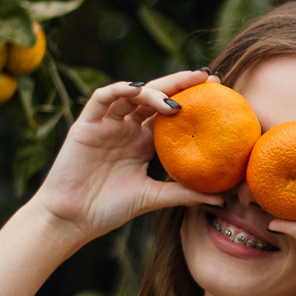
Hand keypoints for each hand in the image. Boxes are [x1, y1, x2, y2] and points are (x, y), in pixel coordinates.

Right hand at [29, 68, 219, 244]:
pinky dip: (119, 90)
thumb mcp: (153, 198)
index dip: (192, 97)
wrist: (73, 219)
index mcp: (143, 141)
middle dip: (180, 82)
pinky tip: (137, 89)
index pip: (170, 112)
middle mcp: (126, 128)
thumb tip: (223, 198)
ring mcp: (106, 124)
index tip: (219, 88)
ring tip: (175, 100)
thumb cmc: (109, 209)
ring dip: (154, 91)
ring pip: (132, 94)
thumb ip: (184, 194)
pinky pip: (103, 99)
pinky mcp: (86, 124)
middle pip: (155, 96)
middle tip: (206, 76)